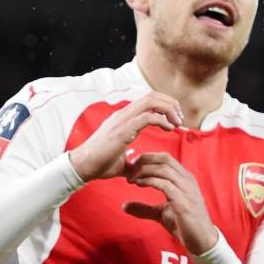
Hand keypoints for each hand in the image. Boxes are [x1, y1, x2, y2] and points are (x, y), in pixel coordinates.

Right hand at [68, 92, 183, 181]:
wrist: (83, 167)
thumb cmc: (100, 164)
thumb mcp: (121, 159)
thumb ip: (131, 158)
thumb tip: (138, 165)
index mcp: (124, 117)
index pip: (148, 100)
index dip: (165, 105)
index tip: (175, 120)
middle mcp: (123, 114)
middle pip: (152, 95)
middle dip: (171, 104)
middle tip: (180, 119)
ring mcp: (122, 120)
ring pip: (151, 102)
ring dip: (169, 109)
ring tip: (177, 123)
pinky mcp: (123, 130)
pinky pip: (148, 117)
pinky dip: (162, 120)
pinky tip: (169, 129)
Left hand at [123, 153, 219, 254]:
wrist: (201, 242)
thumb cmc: (185, 225)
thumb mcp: (161, 214)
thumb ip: (144, 208)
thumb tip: (124, 206)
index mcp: (184, 179)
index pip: (165, 158)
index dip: (147, 158)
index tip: (131, 165)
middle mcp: (187, 180)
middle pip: (164, 159)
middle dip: (144, 160)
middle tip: (128, 169)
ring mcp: (186, 190)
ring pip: (163, 169)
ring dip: (144, 170)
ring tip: (131, 178)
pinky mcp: (183, 202)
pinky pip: (165, 185)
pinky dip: (149, 181)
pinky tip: (139, 184)